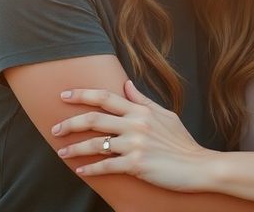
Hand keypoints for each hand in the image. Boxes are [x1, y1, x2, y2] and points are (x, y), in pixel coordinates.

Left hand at [52, 80, 218, 192]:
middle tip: (55, 129)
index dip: (82, 94)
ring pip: (96, 144)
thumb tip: (126, 84)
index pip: (106, 97)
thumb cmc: (182, 142)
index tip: (64, 95)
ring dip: (75, 149)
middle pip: (94, 119)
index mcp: (141, 111)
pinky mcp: (136, 165)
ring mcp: (136, 145)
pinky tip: (81, 170)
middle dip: (70, 123)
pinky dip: (91, 169)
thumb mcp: (165, 115)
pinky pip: (107, 166)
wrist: (198, 166)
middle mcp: (136, 125)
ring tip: (62, 152)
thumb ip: (143, 100)